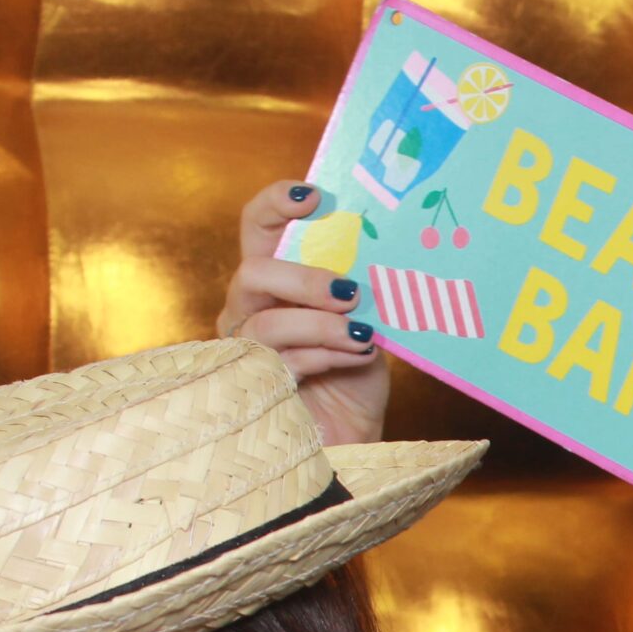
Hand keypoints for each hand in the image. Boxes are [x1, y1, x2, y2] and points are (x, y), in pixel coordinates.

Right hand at [216, 180, 388, 445]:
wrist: (353, 435)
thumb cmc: (354, 375)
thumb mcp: (365, 320)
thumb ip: (361, 288)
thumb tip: (387, 253)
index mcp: (272, 281)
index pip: (256, 227)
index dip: (276, 204)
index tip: (314, 196)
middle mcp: (247, 309)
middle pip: (253, 273)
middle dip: (303, 278)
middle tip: (350, 292)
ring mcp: (245, 349)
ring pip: (266, 324)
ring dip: (320, 325)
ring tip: (363, 335)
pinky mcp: (255, 386)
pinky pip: (282, 362)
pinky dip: (325, 355)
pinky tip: (358, 354)